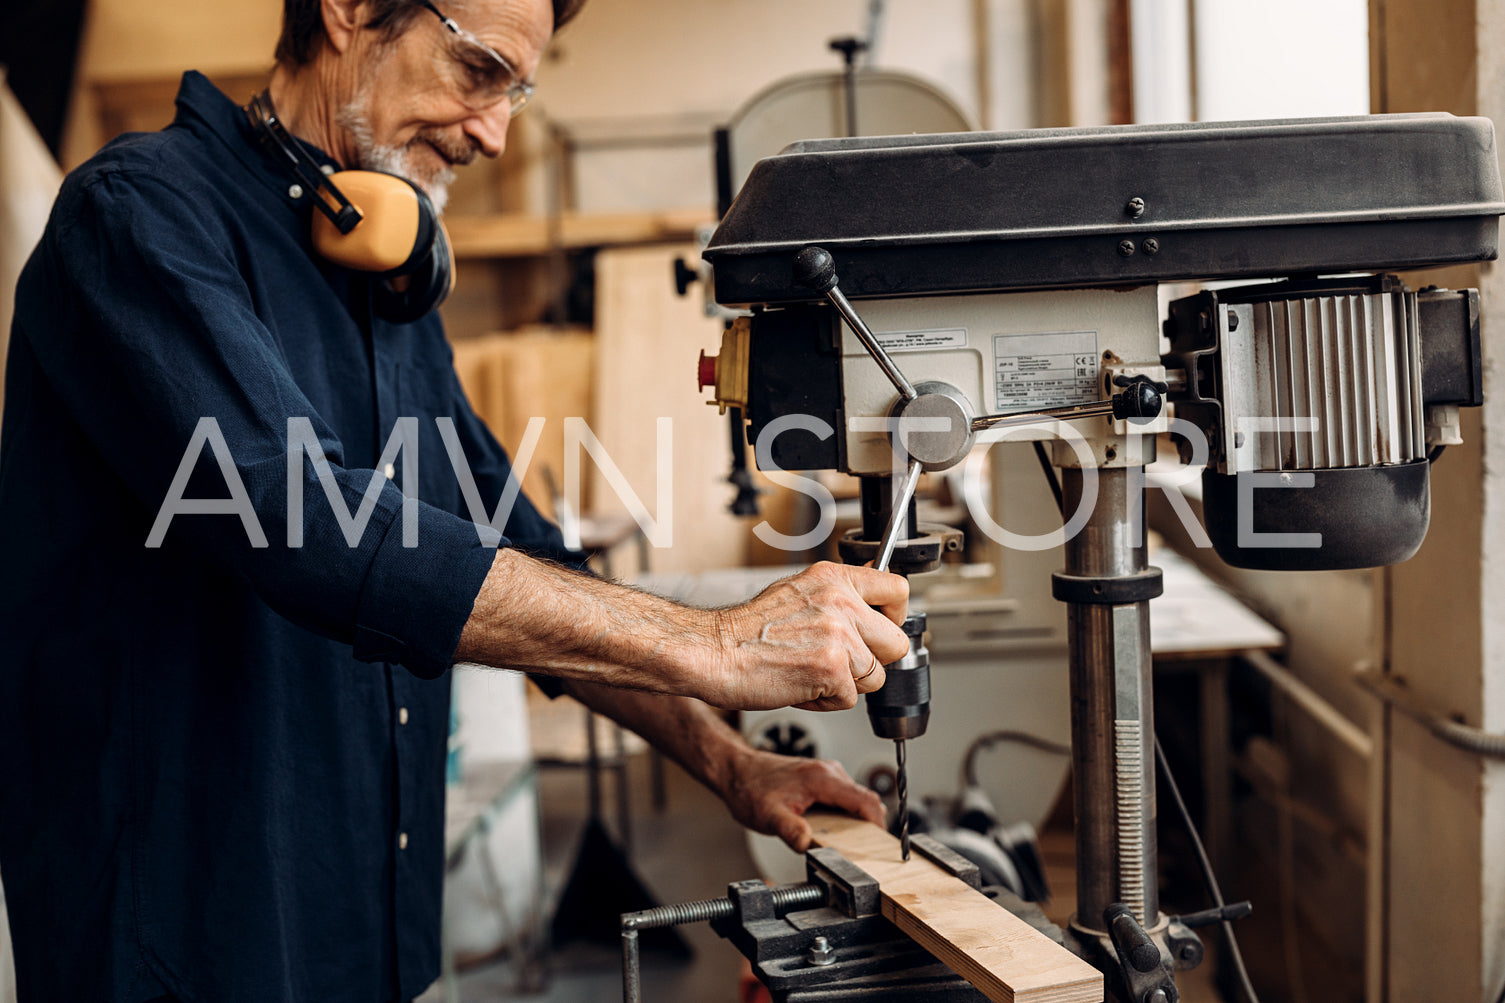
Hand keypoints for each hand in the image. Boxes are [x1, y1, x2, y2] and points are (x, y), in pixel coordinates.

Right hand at [707, 562, 909, 711]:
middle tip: (839, 662)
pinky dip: (824, 701)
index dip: (893, 618)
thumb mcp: (797, 594)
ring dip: (845, 685)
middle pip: (896, 642)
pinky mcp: (832, 667)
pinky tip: (798, 684)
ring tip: (808, 672)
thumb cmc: (746, 631)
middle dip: (872, 661)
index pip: (897, 589)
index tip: (879, 629)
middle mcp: (840, 601)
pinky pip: (849, 699)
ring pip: (875, 677)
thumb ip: (836, 600)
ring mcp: (839, 633)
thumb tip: (868, 612)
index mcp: (833, 578)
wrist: (712, 651)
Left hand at [719, 748, 884, 851]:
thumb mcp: (768, 816)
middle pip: (866, 801)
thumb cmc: (750, 789)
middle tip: (860, 851)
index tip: (879, 845)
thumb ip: (790, 830)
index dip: (878, 825)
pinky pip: (845, 798)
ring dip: (856, 821)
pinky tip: (831, 829)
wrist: (737, 771)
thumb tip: (807, 844)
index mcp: (823, 779)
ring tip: (842, 842)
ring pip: (857, 800)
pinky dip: (846, 814)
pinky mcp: (822, 779)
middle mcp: (830, 772)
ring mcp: (827, 774)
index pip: (867, 801)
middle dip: (868, 827)